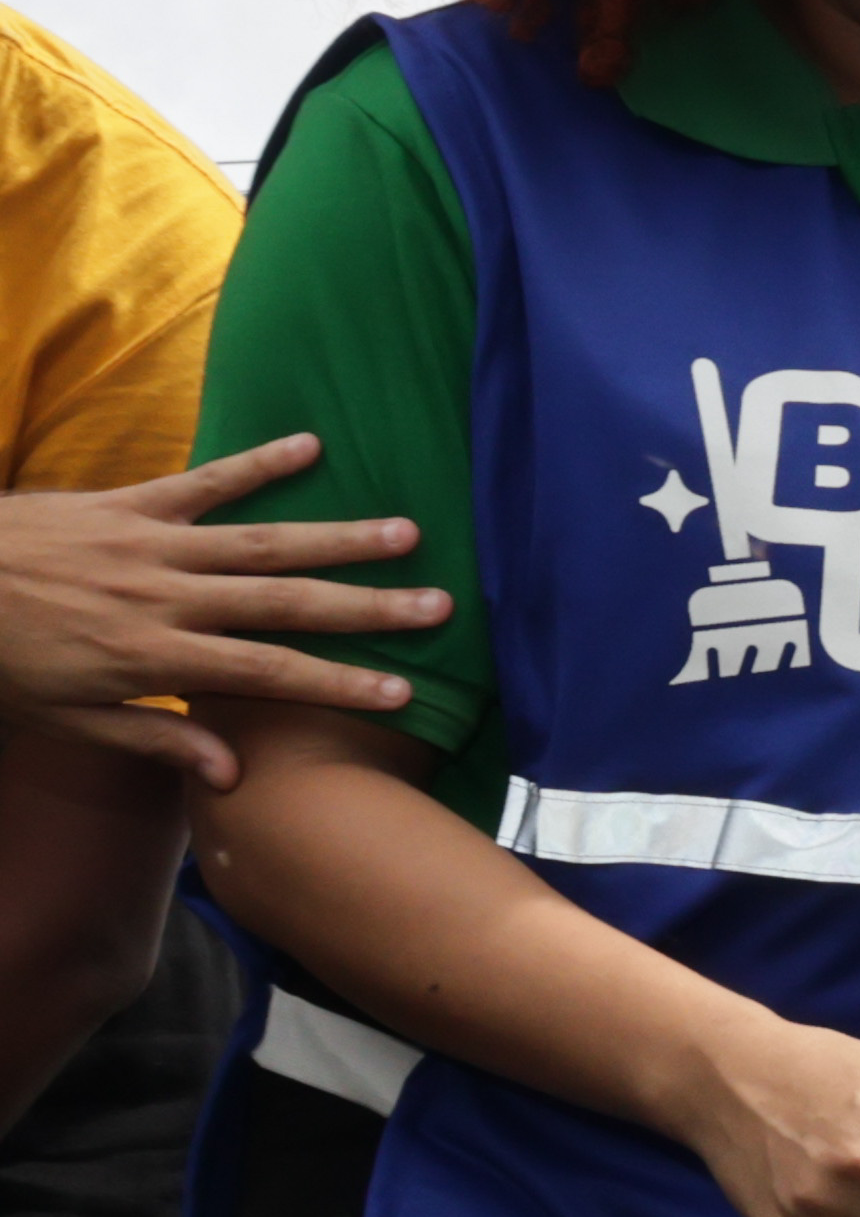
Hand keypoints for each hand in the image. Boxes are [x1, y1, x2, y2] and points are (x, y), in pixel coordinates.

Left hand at [0, 441, 444, 767]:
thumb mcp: (63, 719)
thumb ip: (151, 738)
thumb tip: (232, 772)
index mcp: (155, 657)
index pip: (267, 675)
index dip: (338, 683)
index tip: (402, 692)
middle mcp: (167, 597)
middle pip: (284, 603)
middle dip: (367, 606)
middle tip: (438, 604)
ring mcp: (151, 544)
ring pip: (261, 540)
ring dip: (337, 536)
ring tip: (405, 532)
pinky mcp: (127, 503)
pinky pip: (203, 480)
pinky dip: (258, 462)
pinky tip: (311, 444)